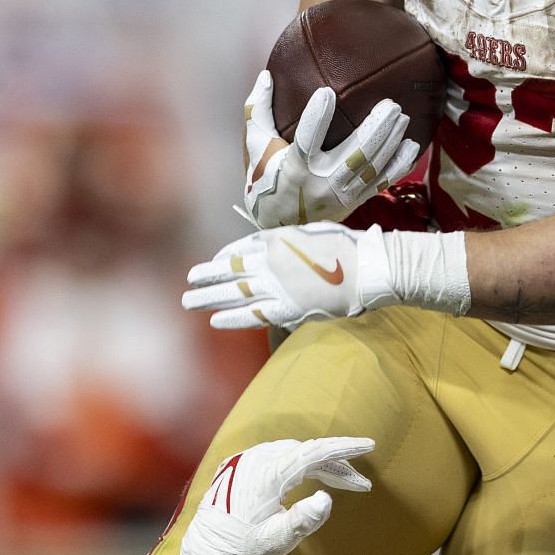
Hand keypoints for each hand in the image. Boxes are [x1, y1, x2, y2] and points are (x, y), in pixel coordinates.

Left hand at [177, 436, 374, 554]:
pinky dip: (300, 464)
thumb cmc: (244, 550)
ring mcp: (247, 460)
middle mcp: (256, 460)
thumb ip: (303, 521)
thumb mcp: (276, 542)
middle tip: (359, 484)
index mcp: (266, 474)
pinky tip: (311, 476)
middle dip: (336, 465)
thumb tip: (326, 498)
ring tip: (340, 481)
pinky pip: (279, 456)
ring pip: (293, 453)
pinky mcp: (242, 465)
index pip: (313, 452)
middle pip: (306, 452)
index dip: (344, 448)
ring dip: (319, 465)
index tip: (369, 445)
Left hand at [183, 223, 394, 330]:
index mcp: (276, 239)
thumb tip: (270, 248)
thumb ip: (286, 241)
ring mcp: (276, 286)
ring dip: (208, 298)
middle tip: (188, 281)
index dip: (222, 257)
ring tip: (188, 301)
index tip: (212, 263)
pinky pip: (252, 315)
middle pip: (229, 270)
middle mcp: (270, 261)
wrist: (367, 268)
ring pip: (233, 292)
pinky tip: (215, 321)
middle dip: (206, 276)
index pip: (239, 248)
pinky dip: (232, 318)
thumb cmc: (344, 247)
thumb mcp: (309, 233)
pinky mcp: (286, 308)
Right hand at [243, 71, 418, 228]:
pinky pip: (382, 183)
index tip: (327, 92)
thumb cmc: (265, 177)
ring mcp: (342, 196)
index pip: (307, 141)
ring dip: (392, 141)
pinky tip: (411, 146)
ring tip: (403, 118)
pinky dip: (400, 165)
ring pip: (373, 167)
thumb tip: (266, 75)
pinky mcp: (355, 202)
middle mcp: (321, 185)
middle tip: (391, 104)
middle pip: (356, 155)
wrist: (278, 225)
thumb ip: (257, 111)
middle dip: (377, 128)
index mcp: (295, 169)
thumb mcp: (256, 146)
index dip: (317, 117)